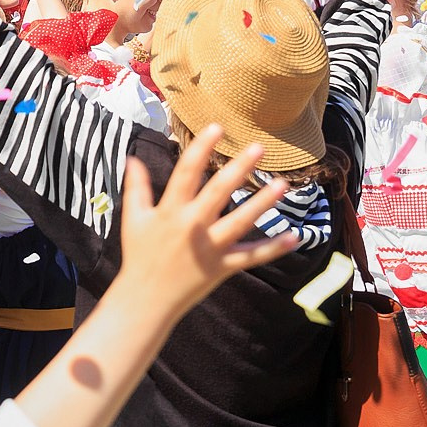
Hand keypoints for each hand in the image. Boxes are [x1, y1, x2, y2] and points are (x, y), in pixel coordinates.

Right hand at [110, 126, 298, 319]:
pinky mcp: (222, 267)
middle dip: (239, 168)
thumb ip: (137, 187)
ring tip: (282, 184)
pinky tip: (294, 236)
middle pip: (219, 192)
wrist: (145, 299)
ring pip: (241, 222)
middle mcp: (192, 226)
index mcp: (170, 211)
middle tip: (259, 147)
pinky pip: (252, 256)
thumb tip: (132, 158)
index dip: (201, 148)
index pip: (186, 173)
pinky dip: (273, 248)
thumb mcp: (133, 218)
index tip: (217, 127)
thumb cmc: (139, 255)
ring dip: (262, 203)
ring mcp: (210, 248)